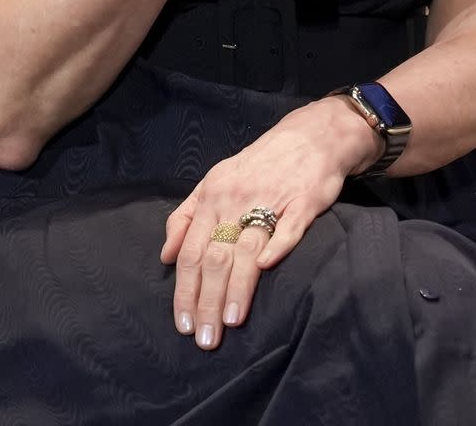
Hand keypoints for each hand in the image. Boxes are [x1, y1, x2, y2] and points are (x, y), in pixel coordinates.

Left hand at [159, 98, 378, 349]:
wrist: (310, 136)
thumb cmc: (258, 165)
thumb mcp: (215, 181)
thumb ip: (186, 216)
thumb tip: (166, 256)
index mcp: (212, 195)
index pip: (192, 250)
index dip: (185, 289)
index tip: (182, 323)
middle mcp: (236, 198)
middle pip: (216, 255)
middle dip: (207, 300)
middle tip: (204, 339)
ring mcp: (270, 200)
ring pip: (246, 248)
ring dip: (236, 287)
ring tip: (229, 322)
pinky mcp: (302, 203)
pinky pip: (287, 228)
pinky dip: (276, 248)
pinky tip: (265, 270)